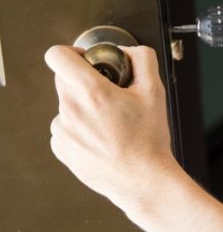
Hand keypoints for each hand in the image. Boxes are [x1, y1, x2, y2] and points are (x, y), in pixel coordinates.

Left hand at [45, 45, 178, 207]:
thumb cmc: (148, 140)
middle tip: (109, 94)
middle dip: (85, 82)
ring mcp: (63, 131)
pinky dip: (80, 128)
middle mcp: (71, 110)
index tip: (83, 60)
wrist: (142, 179)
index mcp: (93, 93)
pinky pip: (66, 128)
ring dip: (84, 107)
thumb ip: (143, 60)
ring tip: (110, 123)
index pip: (57, 56)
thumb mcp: (156, 92)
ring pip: (67, 105)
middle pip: (65, 80)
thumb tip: (128, 52)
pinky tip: (102, 138)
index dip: (71, 53)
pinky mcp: (61, 148)